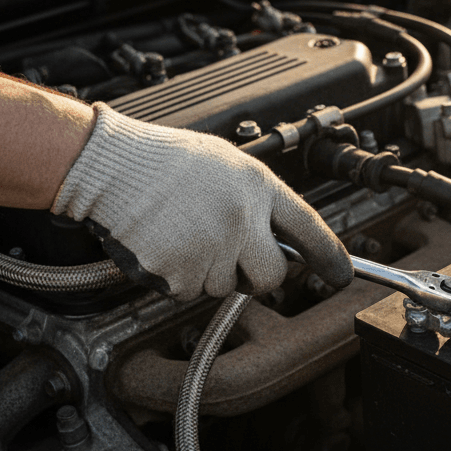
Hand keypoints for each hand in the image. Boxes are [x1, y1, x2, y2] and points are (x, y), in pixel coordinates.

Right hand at [52, 104, 351, 300]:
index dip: (329, 255)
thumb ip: (255, 199)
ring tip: (183, 233)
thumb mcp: (226, 164)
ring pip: (224, 287)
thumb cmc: (162, 159)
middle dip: (255, 276)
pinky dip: (176, 277)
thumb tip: (275, 235)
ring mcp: (210, 248)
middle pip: (270, 276)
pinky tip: (164, 244)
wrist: (110, 163)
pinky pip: (188, 291)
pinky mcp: (179, 271)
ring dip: (208, 272)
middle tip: (230, 255)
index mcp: (256, 187)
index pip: (308, 227)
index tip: (340, 274)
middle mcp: (240, 219)